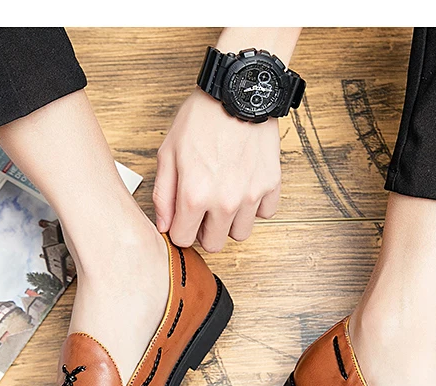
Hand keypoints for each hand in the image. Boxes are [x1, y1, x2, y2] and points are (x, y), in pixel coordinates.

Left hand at [153, 89, 281, 251]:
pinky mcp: (271, 185)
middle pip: (214, 244)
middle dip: (205, 230)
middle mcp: (224, 201)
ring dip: (231, 222)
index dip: (180, 229)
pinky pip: (265, 213)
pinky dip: (255, 206)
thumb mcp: (168, 152)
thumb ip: (164, 194)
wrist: (237, 92)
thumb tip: (164, 225)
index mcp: (194, 195)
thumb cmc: (201, 118)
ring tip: (225, 198)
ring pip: (241, 234)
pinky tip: (245, 187)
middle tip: (203, 210)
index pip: (184, 239)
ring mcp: (251, 195)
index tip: (182, 217)